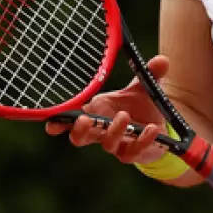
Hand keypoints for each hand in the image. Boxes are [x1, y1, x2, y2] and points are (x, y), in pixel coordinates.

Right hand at [44, 55, 169, 165]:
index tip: (50, 123)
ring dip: (113, 130)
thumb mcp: (145, 86)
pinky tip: (151, 129)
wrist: (160, 125)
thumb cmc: (141, 104)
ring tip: (123, 116)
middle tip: (82, 120)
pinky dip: (142, 140)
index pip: (72, 117)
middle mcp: (102, 130)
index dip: (59, 121)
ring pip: (107, 143)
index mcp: (98, 111)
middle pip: (81, 136)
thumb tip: (162, 59)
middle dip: (78, 130)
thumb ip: (150, 74)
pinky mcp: (133, 153)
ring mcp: (117, 143)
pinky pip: (134, 151)